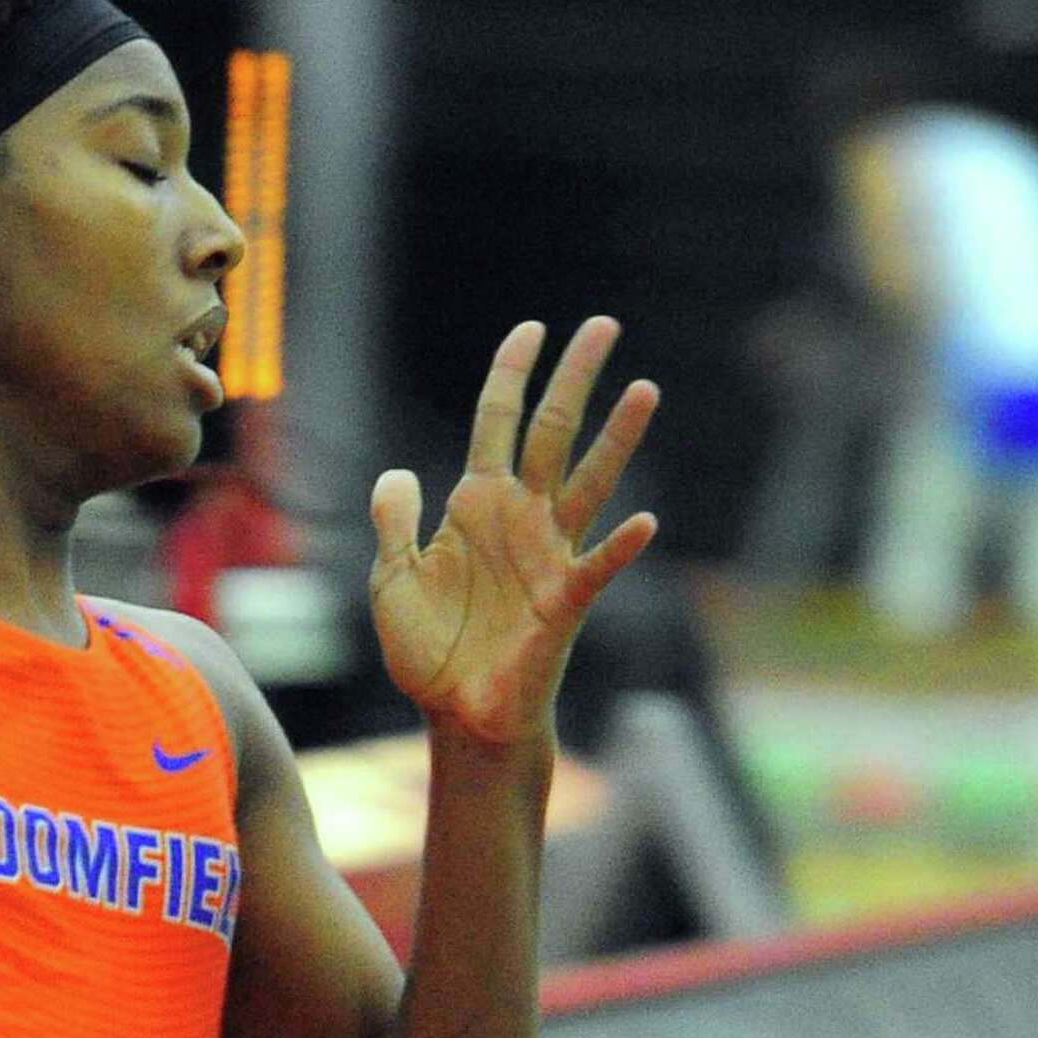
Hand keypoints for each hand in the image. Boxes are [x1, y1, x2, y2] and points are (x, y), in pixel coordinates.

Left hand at [369, 318, 659, 743]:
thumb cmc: (429, 649)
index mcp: (477, 504)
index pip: (497, 421)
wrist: (457, 713)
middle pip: (552, 431)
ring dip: (617, 438)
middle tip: (604, 324)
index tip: (532, 328)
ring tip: (645, 389)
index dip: (511, 374)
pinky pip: (597, 566)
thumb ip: (395, 522)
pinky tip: (645, 522)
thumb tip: (398, 472)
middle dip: (576, 378)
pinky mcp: (565, 601)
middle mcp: (520, 518)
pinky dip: (619, 547)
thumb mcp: (392, 579)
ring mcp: (548, 554)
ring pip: (588, 481)